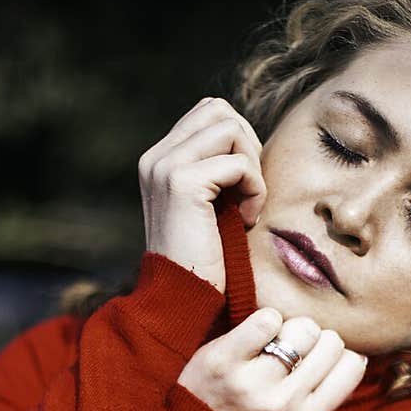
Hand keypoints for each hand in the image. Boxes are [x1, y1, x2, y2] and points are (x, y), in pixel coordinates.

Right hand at [138, 97, 265, 295]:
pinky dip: (254, 189)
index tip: (241, 188)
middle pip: (218, 110)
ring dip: (252, 166)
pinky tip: (247, 220)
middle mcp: (156, 157)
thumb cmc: (206, 261)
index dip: (238, 142)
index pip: (208, 113)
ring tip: (247, 206)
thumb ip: (216, 170)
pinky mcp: (181, 183)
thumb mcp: (210, 207)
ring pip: (230, 127)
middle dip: (247, 146)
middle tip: (248, 192)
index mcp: (159, 160)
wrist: (183, 300)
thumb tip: (247, 139)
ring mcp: (164, 167)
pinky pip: (238, 163)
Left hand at [177, 308, 368, 410]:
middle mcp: (283, 404)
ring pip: (303, 327)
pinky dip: (264, 319)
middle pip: (330, 341)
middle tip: (292, 350)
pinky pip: (267, 318)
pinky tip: (254, 335)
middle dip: (315, 339)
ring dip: (290, 327)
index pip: (352, 366)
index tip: (319, 358)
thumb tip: (356, 355)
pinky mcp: (225, 359)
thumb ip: (324, 395)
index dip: (339, 354)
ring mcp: (253, 382)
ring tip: (272, 343)